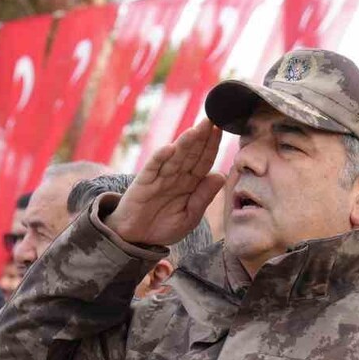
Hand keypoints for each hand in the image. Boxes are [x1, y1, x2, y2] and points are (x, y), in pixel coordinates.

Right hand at [105, 119, 224, 246]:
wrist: (136, 240)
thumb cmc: (163, 227)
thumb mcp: (189, 217)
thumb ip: (203, 197)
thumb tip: (221, 175)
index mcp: (190, 183)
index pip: (204, 160)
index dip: (212, 146)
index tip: (222, 130)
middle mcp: (176, 176)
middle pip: (191, 153)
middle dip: (201, 137)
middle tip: (212, 119)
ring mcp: (159, 177)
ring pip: (175, 157)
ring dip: (185, 143)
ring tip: (196, 130)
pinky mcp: (143, 182)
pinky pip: (153, 167)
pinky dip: (160, 157)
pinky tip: (169, 148)